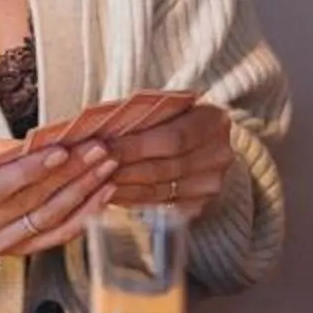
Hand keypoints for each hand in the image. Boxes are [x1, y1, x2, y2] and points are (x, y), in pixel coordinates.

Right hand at [0, 132, 118, 258]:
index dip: (29, 171)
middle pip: (29, 202)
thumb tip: (34, 145)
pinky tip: (100, 197)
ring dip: (81, 193)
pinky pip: (55, 237)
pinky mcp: (18, 251)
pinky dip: (82, 217)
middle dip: (68, 173)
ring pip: (47, 220)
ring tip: (104, 169)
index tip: (60, 151)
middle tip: (96, 151)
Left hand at [99, 103, 234, 210]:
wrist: (204, 139)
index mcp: (214, 120)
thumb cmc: (175, 116)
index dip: (137, 146)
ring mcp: (212, 183)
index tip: (104, 148)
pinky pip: (159, 206)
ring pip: (159, 191)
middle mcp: (219, 154)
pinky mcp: (200, 205)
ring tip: (95, 182)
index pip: (173, 138)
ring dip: (123, 188)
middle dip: (124, 168)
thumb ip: (142, 118)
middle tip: (93, 168)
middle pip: (165, 167)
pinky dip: (131, 200)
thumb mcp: (167, 107)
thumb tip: (100, 134)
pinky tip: (110, 194)